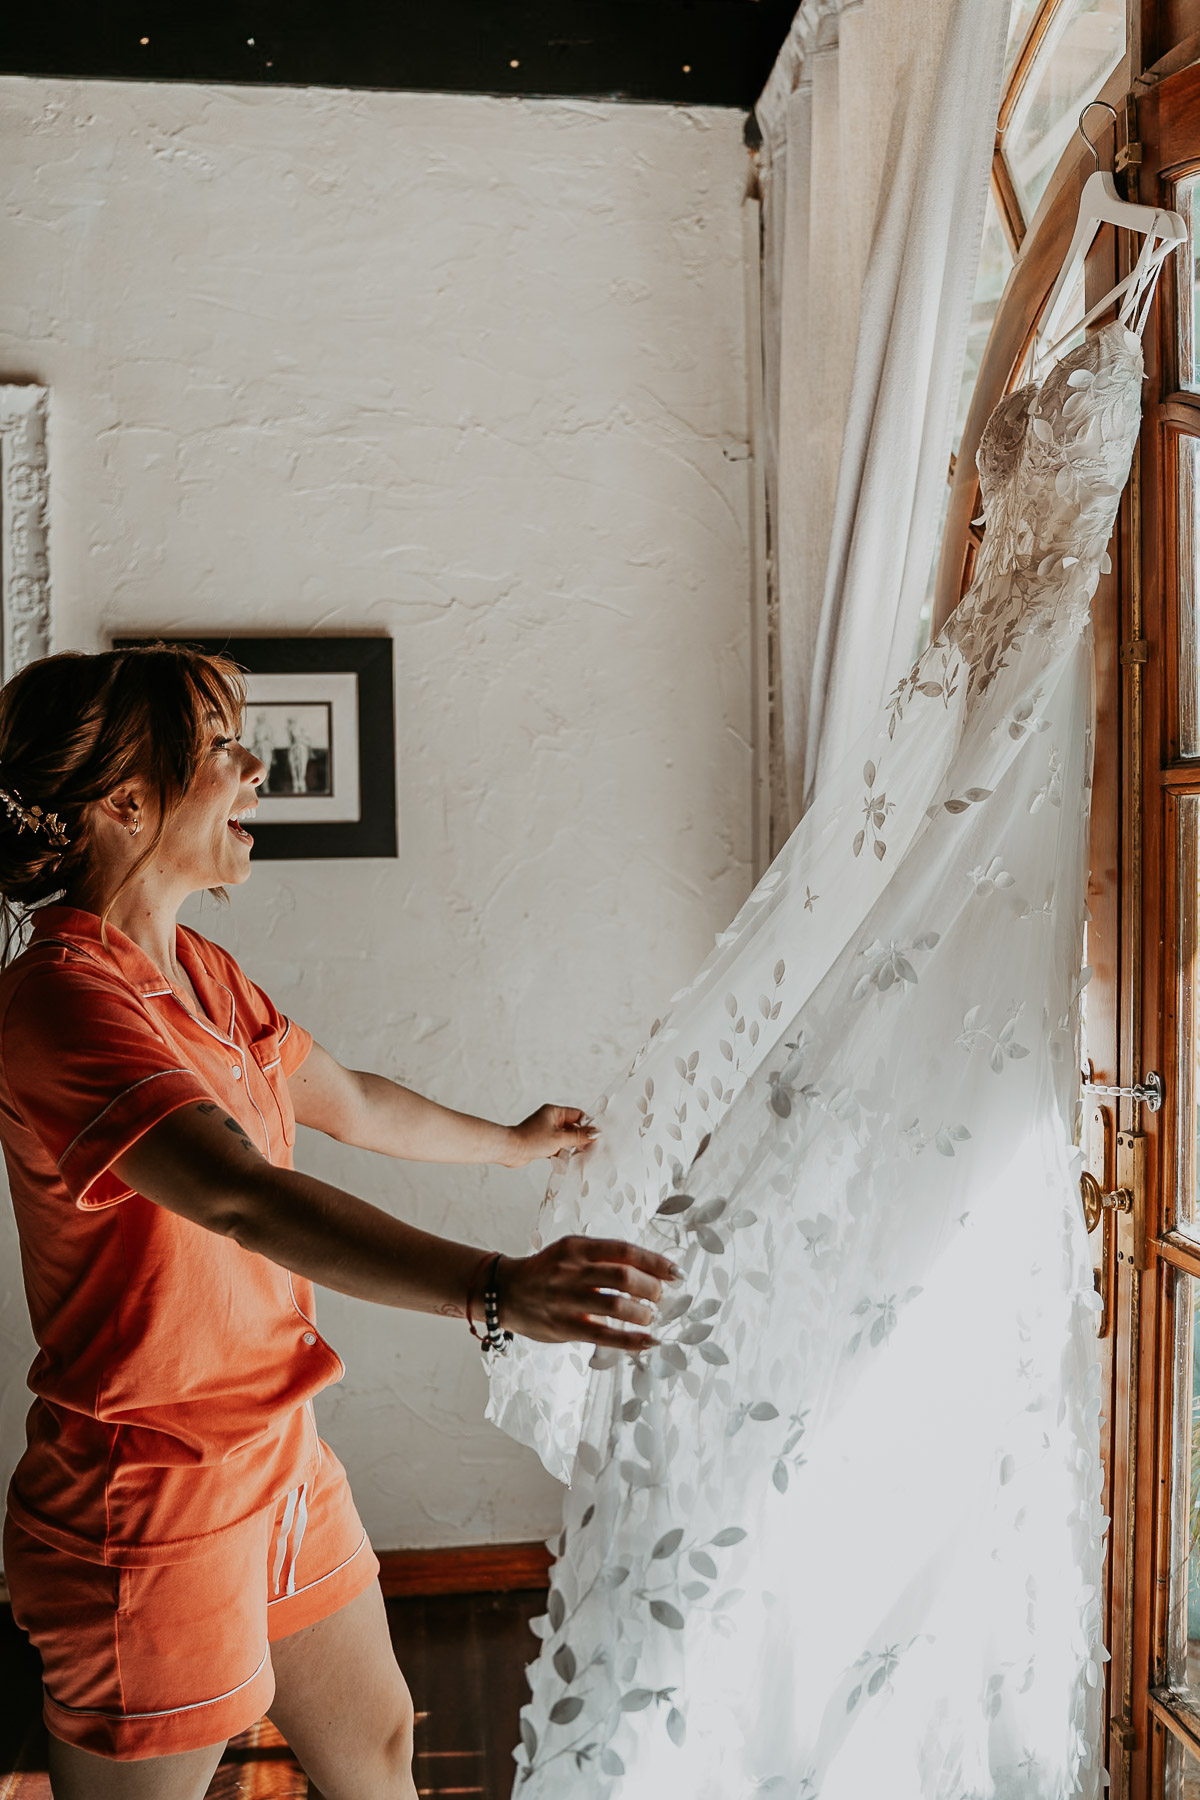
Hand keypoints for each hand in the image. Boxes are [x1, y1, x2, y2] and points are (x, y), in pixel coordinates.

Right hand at [497, 1236, 679, 1349]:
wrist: (505, 1292)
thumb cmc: (547, 1272)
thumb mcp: (570, 1252)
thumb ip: (602, 1257)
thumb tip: (650, 1270)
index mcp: (577, 1247)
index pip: (624, 1250)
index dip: (654, 1261)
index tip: (675, 1272)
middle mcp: (572, 1270)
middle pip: (623, 1276)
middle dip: (651, 1288)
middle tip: (660, 1296)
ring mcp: (566, 1299)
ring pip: (615, 1305)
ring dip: (642, 1312)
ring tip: (650, 1316)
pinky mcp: (564, 1326)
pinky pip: (604, 1335)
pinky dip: (631, 1340)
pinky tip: (649, 1342)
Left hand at [503, 1104, 597, 1167]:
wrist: (510, 1150)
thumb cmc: (530, 1139)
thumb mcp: (559, 1138)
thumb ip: (578, 1136)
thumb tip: (594, 1133)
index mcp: (554, 1112)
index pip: (577, 1115)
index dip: (587, 1124)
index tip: (595, 1135)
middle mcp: (550, 1119)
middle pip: (572, 1126)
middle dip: (580, 1137)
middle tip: (589, 1147)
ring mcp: (546, 1131)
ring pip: (565, 1137)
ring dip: (571, 1146)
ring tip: (579, 1155)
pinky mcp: (542, 1142)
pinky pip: (557, 1146)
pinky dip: (562, 1152)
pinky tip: (567, 1160)